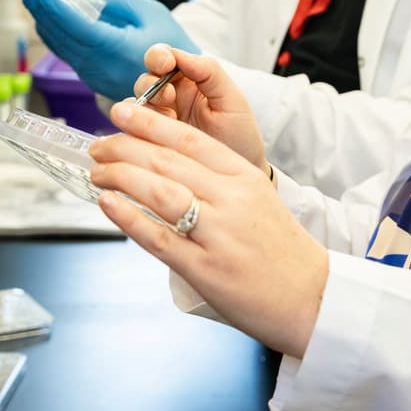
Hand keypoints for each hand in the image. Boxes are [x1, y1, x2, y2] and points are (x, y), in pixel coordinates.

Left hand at [20, 0, 199, 100]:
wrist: (179, 81)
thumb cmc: (169, 42)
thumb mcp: (149, 10)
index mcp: (117, 49)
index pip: (77, 26)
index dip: (54, 8)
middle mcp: (100, 66)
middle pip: (60, 36)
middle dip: (41, 10)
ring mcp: (93, 75)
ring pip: (59, 46)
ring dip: (44, 21)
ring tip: (32, 0)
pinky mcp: (90, 78)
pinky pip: (66, 53)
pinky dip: (54, 34)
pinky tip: (47, 18)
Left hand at [90, 101, 327, 358]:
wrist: (312, 297)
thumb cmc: (280, 249)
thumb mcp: (257, 199)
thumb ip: (218, 181)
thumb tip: (166, 167)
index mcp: (245, 177)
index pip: (189, 139)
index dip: (150, 123)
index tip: (122, 112)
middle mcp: (231, 199)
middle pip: (167, 161)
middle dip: (124, 148)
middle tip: (98, 146)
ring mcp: (218, 234)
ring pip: (159, 192)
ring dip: (121, 177)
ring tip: (97, 173)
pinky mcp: (205, 269)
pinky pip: (158, 238)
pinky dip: (128, 218)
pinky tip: (108, 204)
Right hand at [133, 45, 265, 170]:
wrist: (238, 175)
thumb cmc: (239, 136)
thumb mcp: (232, 100)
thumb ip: (209, 72)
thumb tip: (180, 54)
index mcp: (189, 79)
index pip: (164, 57)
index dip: (159, 56)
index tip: (166, 63)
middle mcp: (170, 96)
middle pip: (145, 79)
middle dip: (150, 83)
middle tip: (168, 97)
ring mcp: (158, 119)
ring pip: (134, 103)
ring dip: (144, 107)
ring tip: (168, 120)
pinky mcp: (149, 141)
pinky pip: (131, 129)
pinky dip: (135, 128)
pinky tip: (153, 136)